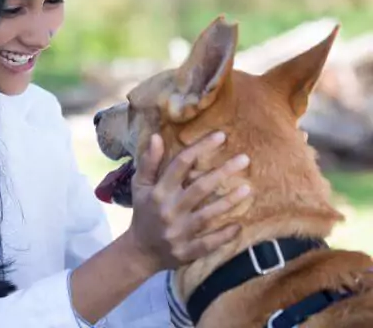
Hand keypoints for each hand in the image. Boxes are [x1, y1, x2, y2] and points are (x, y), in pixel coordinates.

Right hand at [125, 132, 250, 271]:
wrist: (140, 251)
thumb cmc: (144, 211)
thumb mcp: (140, 185)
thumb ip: (149, 162)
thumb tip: (157, 136)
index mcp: (158, 191)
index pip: (180, 164)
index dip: (200, 148)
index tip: (221, 136)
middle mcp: (169, 209)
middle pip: (199, 188)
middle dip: (222, 172)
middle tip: (245, 159)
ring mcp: (178, 231)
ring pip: (207, 215)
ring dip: (228, 202)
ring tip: (248, 188)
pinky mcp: (186, 251)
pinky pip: (208, 243)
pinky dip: (224, 235)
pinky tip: (239, 226)